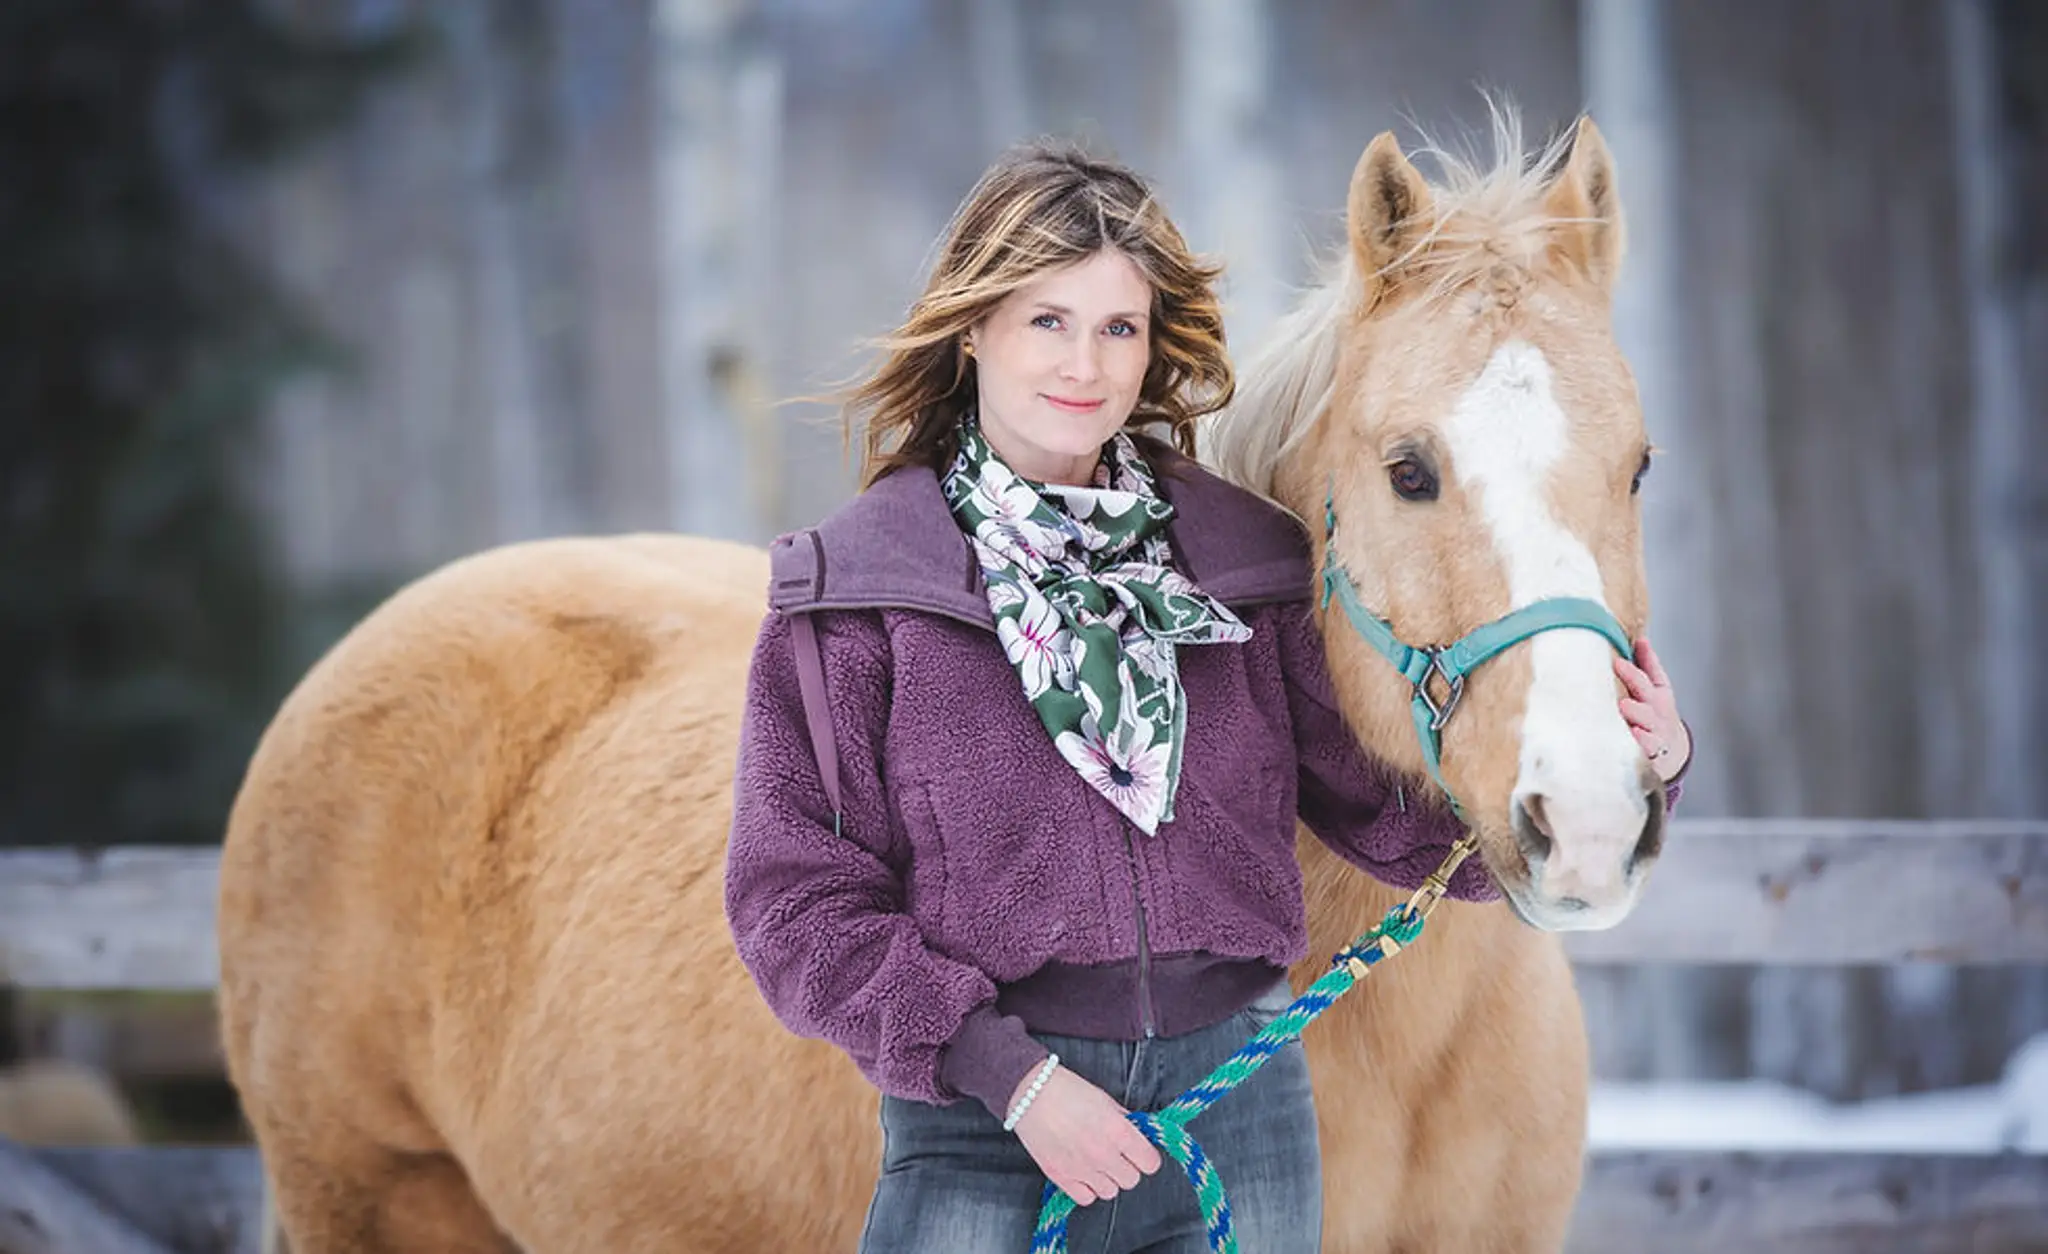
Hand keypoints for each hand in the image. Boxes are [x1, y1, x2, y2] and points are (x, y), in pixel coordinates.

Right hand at [1011, 1064, 1162, 1205]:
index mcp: (1118, 1131)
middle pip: (1132, 1180)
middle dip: (1128, 1167)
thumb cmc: (1065, 1090)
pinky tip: (1083, 1172)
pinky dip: (1087, 1188)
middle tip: (1118, 1155)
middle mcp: (1103, 1154)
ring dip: (1107, 1179)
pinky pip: (1086, 1198)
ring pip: (1110, 1192)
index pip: (1150, 1163)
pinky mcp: (1061, 1177)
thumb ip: (1124, 1121)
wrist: (1030, 1093)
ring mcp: (1082, 1169)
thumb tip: (1137, 1134)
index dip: (1147, 1157)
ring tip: (1097, 1162)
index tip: (1141, 1153)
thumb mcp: (1105, 1099)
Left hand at [1614, 638, 1688, 781]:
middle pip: (1647, 697)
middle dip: (1633, 681)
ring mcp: (1655, 733)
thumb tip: (1640, 638)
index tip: (1618, 660)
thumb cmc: (1656, 716)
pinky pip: (1648, 748)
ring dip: (1637, 713)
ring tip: (1624, 705)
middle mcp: (1657, 713)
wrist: (1671, 753)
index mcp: (1657, 695)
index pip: (1648, 678)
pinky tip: (1634, 734)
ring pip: (1648, 723)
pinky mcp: (1651, 754)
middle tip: (1619, 669)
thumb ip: (1648, 665)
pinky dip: (1642, 742)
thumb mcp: (1656, 690)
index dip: (1635, 668)